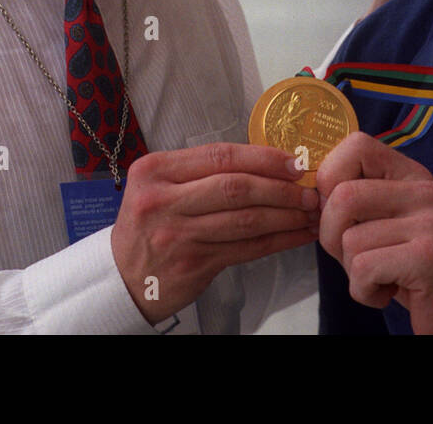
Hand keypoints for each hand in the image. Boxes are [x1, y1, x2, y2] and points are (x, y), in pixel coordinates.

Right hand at [111, 143, 318, 323]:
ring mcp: (177, 234)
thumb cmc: (150, 225)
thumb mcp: (159, 186)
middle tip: (309, 190)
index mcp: (155, 170)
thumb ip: (200, 172)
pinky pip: (247, 248)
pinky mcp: (193, 264)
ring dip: (286, 215)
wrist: (122, 277)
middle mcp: (162, 200)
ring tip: (310, 211)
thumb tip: (266, 161)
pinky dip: (278, 240)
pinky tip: (297, 235)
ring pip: (245, 220)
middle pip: (235, 187)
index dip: (262, 158)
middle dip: (280, 188)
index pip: (219, 156)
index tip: (293, 162)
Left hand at [317, 133, 432, 333]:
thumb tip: (309, 192)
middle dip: (331, 235)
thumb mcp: (389, 222)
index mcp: (412, 175)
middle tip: (356, 257)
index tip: (338, 215)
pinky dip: (364, 291)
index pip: (356, 146)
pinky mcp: (427, 257)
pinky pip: (364, 269)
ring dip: (352, 270)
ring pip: (349, 239)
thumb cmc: (414, 269)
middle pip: (341, 195)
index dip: (330, 180)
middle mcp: (425, 190)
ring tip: (380, 276)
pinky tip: (387, 293)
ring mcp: (430, 222)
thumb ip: (358, 200)